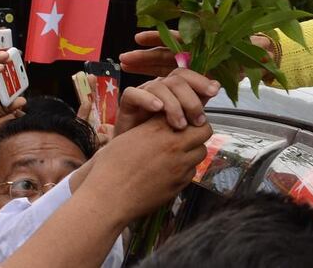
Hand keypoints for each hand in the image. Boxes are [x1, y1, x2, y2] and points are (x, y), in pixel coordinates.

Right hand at [75, 116, 210, 221]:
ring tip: (180, 154)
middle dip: (199, 131)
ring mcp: (179, 166)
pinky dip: (186, 169)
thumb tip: (162, 122)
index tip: (184, 120)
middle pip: (204, 131)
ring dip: (194, 150)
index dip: (188, 117)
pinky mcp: (180, 184)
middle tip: (189, 135)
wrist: (108, 199)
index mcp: (158, 130)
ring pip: (201, 152)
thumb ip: (150, 128)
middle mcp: (173, 145)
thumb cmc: (110, 168)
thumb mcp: (128, 137)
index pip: (188, 113)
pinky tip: (171, 171)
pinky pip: (192, 171)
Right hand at [114, 68, 218, 134]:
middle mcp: (159, 88)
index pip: (188, 76)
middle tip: (198, 120)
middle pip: (177, 80)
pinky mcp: (126, 104)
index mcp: (173, 90)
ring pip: (159, 86)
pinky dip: (148, 99)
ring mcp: (142, 93)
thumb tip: (215, 88)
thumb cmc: (159, 142)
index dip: (202, 81)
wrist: (132, 160)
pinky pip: (134, 94)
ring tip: (180, 125)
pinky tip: (158, 109)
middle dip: (190, 98)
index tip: (215, 91)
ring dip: (173, 104)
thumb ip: (195, 105)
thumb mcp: (181, 123)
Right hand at [119, 30, 275, 76]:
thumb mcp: (249, 55)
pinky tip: (141, 90)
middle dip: (144, 56)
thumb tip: (266, 44)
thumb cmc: (246, 62)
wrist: (244, 75)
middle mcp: (190, 57)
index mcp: (201, 47)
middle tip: (124, 58)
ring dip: (142, 67)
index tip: (139, 38)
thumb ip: (255, 48)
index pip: (176, 39)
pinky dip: (152, 86)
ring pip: (160, 68)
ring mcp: (184, 71)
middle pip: (163, 54)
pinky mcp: (182, 86)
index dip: (158, 38)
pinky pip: (165, 84)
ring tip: (123, 68)